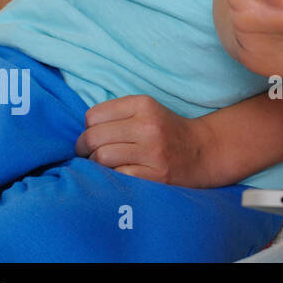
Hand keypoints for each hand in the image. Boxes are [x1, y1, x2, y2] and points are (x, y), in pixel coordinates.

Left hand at [75, 95, 217, 187]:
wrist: (203, 151)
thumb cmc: (166, 131)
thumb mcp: (146, 110)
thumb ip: (116, 115)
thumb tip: (79, 133)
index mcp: (144, 105)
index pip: (93, 115)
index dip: (89, 127)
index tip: (97, 136)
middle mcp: (148, 126)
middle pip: (93, 137)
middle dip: (84, 148)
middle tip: (89, 154)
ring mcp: (153, 152)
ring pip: (101, 158)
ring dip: (95, 165)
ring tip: (103, 165)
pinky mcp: (155, 176)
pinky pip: (116, 176)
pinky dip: (111, 177)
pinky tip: (118, 174)